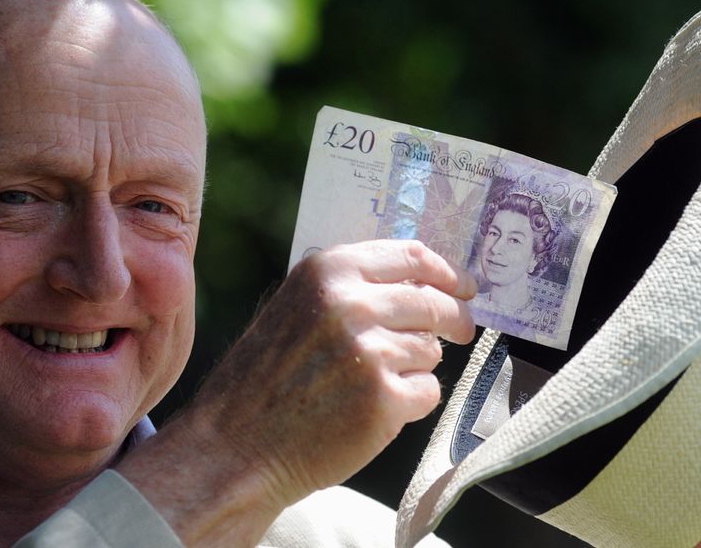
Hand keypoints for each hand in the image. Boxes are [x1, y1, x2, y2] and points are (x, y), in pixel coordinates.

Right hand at [117, 240, 475, 544]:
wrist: (234, 445)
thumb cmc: (265, 379)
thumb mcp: (296, 307)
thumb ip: (350, 287)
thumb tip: (422, 282)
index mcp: (329, 271)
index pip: (413, 257)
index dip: (448, 273)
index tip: (466, 287)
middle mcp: (351, 304)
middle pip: (434, 303)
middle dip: (455, 319)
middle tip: (461, 331)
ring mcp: (370, 352)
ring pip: (430, 351)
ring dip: (416, 367)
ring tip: (371, 384)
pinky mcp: (384, 399)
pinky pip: (428, 392)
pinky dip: (411, 403)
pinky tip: (374, 410)